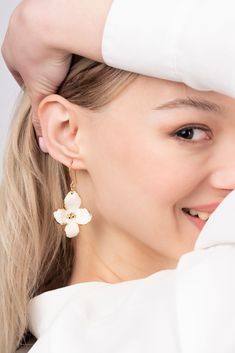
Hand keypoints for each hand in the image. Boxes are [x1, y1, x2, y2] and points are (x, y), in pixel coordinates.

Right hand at [1, 2, 71, 137]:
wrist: (55, 20)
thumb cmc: (43, 53)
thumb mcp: (40, 91)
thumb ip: (40, 115)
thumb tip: (43, 143)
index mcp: (11, 53)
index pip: (22, 76)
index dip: (38, 87)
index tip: (50, 92)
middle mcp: (18, 34)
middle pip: (34, 59)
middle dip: (47, 70)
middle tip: (62, 77)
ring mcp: (32, 19)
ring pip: (46, 43)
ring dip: (56, 53)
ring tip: (70, 61)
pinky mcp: (49, 10)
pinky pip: (57, 29)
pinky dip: (65, 38)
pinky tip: (74, 45)